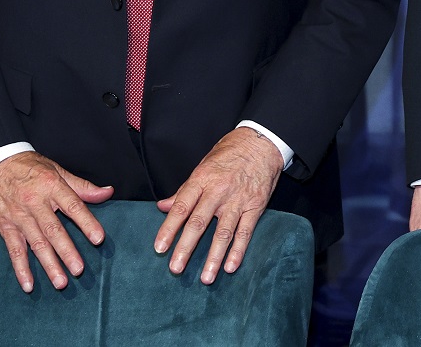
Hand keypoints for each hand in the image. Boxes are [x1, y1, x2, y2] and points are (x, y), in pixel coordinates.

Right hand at [0, 151, 113, 292]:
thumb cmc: (30, 167)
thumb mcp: (58, 170)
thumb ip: (82, 186)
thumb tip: (108, 192)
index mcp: (52, 187)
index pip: (73, 206)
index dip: (87, 223)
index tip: (98, 238)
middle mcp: (35, 203)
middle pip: (53, 230)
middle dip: (67, 251)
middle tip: (79, 270)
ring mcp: (19, 216)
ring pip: (35, 244)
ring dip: (48, 265)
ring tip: (60, 282)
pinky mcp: (5, 226)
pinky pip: (14, 250)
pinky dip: (21, 269)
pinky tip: (28, 284)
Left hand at [155, 128, 283, 283]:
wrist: (261, 142)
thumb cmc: (229, 154)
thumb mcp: (203, 166)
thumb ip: (184, 190)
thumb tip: (162, 206)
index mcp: (201, 180)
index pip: (181, 208)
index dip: (169, 229)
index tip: (159, 248)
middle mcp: (218, 191)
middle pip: (199, 223)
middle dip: (186, 248)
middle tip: (175, 269)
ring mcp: (238, 200)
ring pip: (223, 232)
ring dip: (214, 257)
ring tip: (206, 278)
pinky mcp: (255, 206)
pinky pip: (246, 231)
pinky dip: (239, 250)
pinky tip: (231, 267)